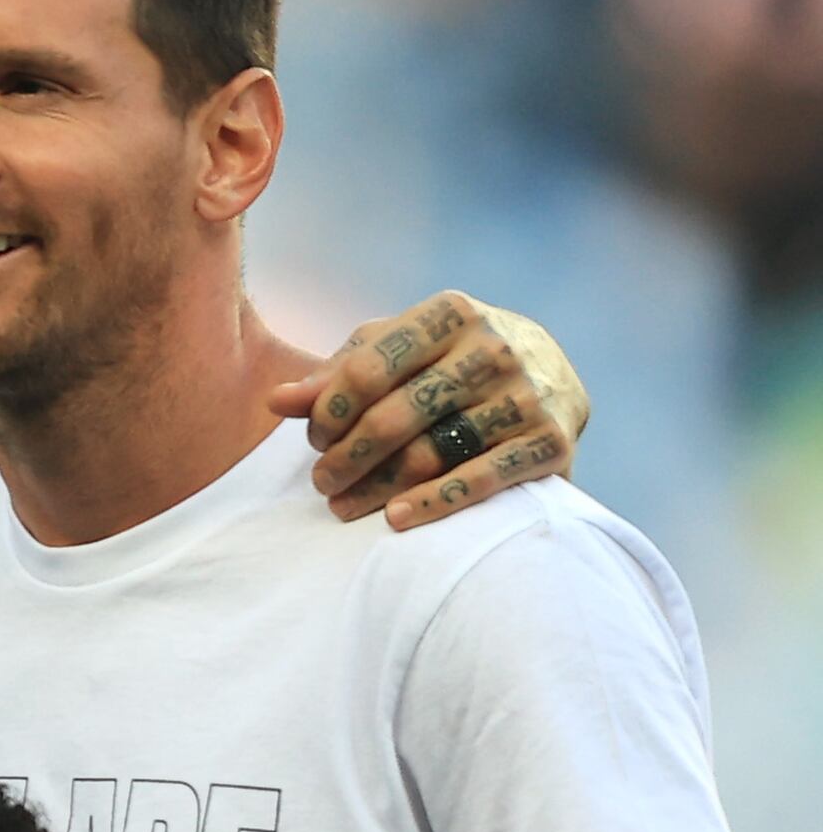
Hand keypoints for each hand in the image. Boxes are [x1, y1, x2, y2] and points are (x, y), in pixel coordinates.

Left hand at [273, 293, 583, 528]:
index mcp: (450, 314)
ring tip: (342, 505)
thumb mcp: (398, 350)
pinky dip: (434, 503)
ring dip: (377, 486)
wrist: (555, 374)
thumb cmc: (451, 359)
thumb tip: (277, 402)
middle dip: (346, 456)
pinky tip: (393, 517)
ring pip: (433, 452)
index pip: (367, 369)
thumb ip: (339, 372)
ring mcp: (527, 396)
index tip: (314, 440)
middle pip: (396, 416)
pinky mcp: (553, 442)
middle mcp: (494, 349)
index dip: (329, 411)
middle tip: (321, 483)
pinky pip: (482, 480)